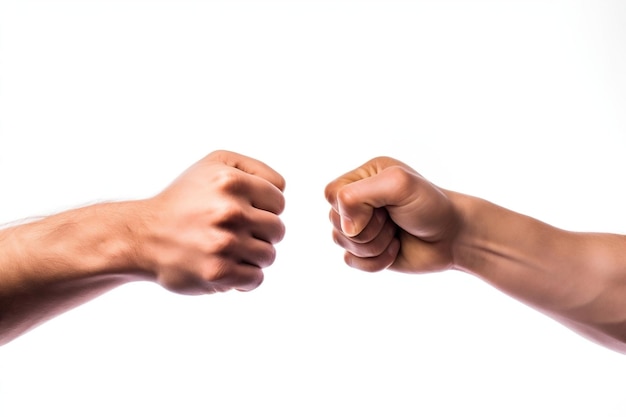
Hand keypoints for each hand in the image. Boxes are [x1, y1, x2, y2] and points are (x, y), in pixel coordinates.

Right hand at [137, 150, 285, 294]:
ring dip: (252, 256)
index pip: (279, 200)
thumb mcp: (215, 164)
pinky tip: (227, 267)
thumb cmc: (185, 200)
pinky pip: (255, 279)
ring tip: (228, 250)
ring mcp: (224, 243)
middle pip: (278, 229)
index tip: (242, 211)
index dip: (263, 208)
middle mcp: (229, 211)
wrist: (143, 235)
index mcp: (231, 182)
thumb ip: (255, 169)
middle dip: (260, 233)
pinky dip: (245, 278)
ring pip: (268, 255)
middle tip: (234, 233)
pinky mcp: (218, 272)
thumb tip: (283, 190)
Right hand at [324, 156, 459, 273]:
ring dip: (374, 245)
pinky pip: (351, 262)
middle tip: (393, 220)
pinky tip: (395, 249)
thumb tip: (345, 228)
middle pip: (334, 221)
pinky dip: (376, 261)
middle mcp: (359, 200)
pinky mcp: (365, 251)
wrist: (454, 238)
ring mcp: (361, 226)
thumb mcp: (398, 185)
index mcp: (363, 177)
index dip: (350, 207)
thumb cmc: (431, 206)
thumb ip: (359, 195)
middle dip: (368, 228)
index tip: (380, 207)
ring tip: (396, 234)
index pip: (332, 194)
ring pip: (341, 243)